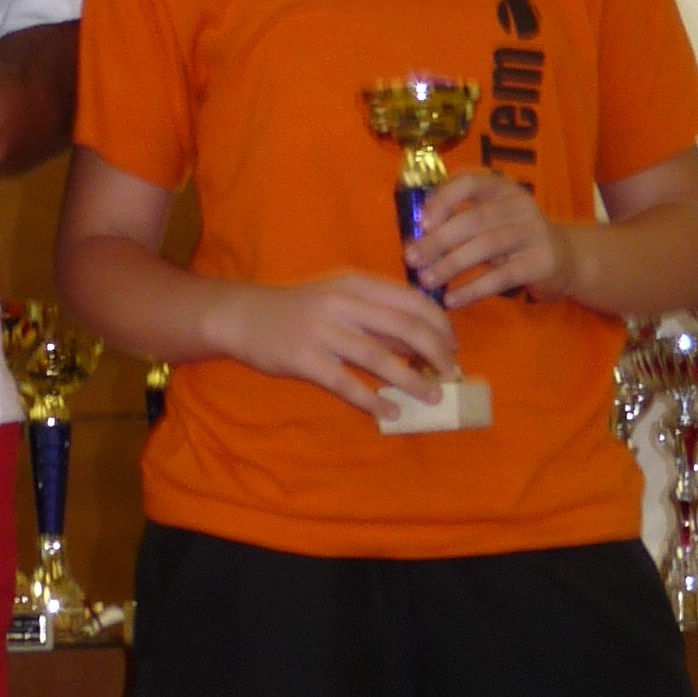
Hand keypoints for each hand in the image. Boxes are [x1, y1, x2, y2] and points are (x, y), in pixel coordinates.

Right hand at [209, 273, 455, 412]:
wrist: (244, 316)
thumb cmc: (299, 308)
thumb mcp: (339, 299)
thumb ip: (376, 316)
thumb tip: (421, 342)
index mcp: (356, 284)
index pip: (411, 300)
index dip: (439, 324)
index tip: (453, 346)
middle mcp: (343, 304)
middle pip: (404, 327)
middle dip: (435, 352)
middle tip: (450, 373)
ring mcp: (323, 332)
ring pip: (380, 358)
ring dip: (412, 380)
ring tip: (432, 396)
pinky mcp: (305, 360)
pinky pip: (347, 384)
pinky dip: (373, 400)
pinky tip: (391, 411)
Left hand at [411, 170, 565, 308]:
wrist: (566, 259)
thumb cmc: (514, 239)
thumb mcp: (492, 221)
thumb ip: (459, 221)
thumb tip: (415, 239)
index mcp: (502, 189)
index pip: (470, 183)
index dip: (444, 199)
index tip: (421, 222)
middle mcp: (520, 205)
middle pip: (474, 219)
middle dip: (439, 240)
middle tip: (412, 259)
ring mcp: (533, 233)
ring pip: (487, 246)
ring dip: (452, 264)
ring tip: (427, 280)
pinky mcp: (541, 263)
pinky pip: (502, 277)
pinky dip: (473, 289)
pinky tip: (452, 300)